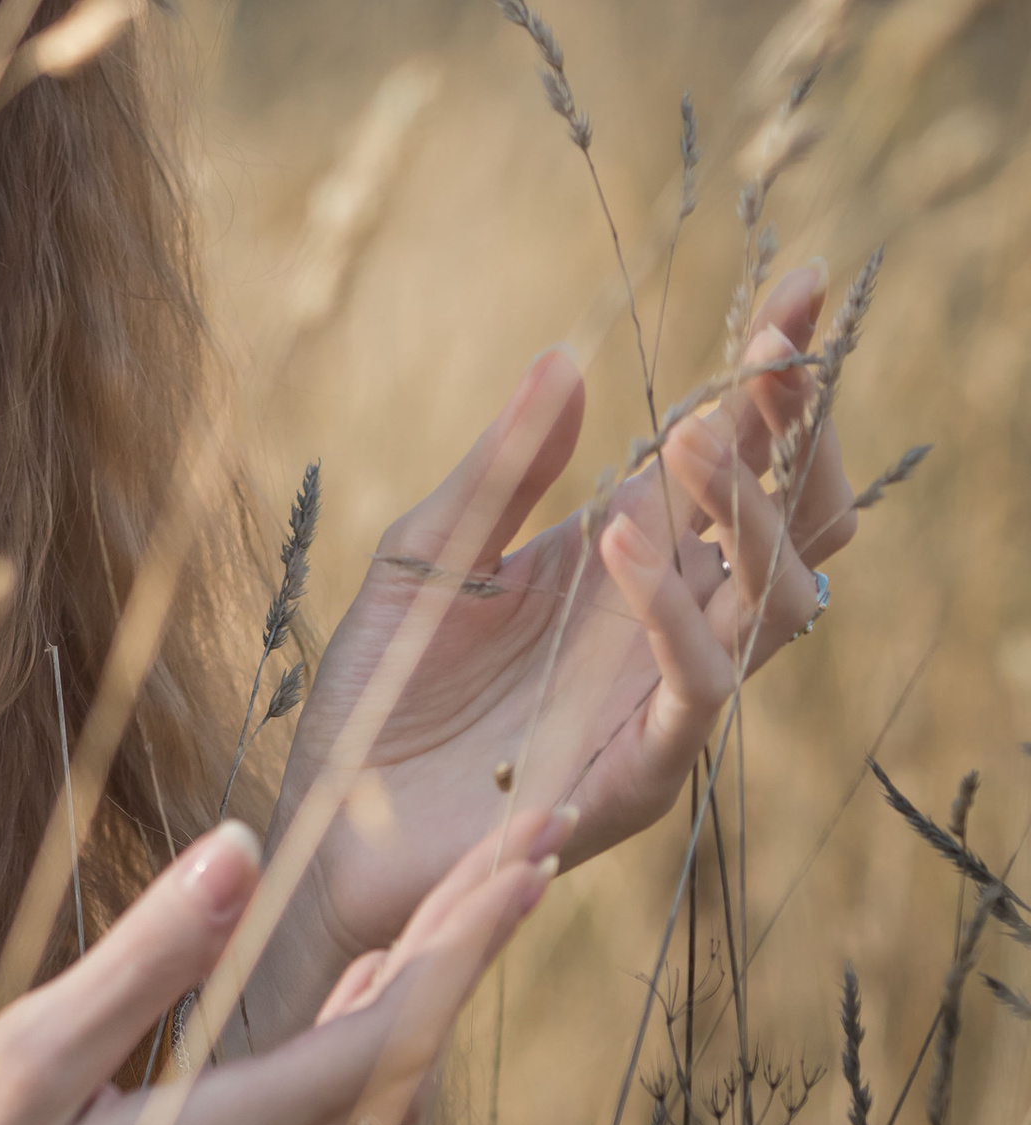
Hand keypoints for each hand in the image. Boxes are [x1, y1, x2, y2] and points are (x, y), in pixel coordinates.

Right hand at [0, 815, 554, 1124]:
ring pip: (372, 1110)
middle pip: (402, 1064)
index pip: (388, 1028)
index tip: (535, 854)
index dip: (468, 937)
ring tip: (460, 918)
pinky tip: (352, 1021)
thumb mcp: (22, 1063)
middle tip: (529, 851)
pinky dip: (364, 1065)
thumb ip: (143, 962)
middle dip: (467, 952)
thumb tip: (241, 850)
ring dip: (420, 1008)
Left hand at [276, 264, 858, 982]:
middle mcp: (663, 625)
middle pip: (787, 523)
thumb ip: (501, 467)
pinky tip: (621, 540)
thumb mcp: (424, 551)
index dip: (772, 381)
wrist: (328, 836)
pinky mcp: (635, 773)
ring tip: (688, 434)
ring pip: (770, 600)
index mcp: (626, 559)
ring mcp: (661, 700)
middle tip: (777, 348)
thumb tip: (567, 358)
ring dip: (744, 511)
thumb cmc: (378, 699)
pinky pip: (694, 692)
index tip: (797, 288)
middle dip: (795, 433)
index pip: (732, 458)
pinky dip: (672, 612)